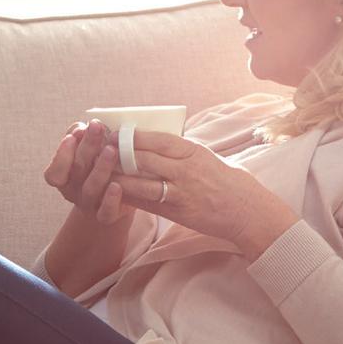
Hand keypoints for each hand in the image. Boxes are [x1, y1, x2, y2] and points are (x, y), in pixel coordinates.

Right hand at [43, 120, 133, 226]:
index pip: (54, 172)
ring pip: (91, 189)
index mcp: (64, 178)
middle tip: (97, 127)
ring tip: (112, 150)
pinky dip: (110, 200)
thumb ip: (80, 136)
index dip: (61, 155)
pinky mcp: (107, 216)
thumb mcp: (88, 149)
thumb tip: (81, 127)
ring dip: (100, 168)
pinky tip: (117, 186)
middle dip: (87, 147)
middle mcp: (74, 191)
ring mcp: (90, 205)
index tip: (72, 136)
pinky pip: (106, 212)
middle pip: (77, 171)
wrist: (120, 197)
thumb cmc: (99, 165)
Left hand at [112, 131, 297, 257]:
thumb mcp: (204, 157)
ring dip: (117, 176)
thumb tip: (149, 141)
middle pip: (144, 158)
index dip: (133, 136)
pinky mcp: (177, 211)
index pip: (157, 139)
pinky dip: (128, 196)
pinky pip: (146, 202)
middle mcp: (185, 169)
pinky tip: (112, 192)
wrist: (245, 210)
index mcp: (192, 151)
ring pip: (141, 181)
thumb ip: (179, 151)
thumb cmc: (224, 181)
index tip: (113, 131)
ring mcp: (180, 191)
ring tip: (98, 171)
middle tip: (97, 148)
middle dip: (118, 153)